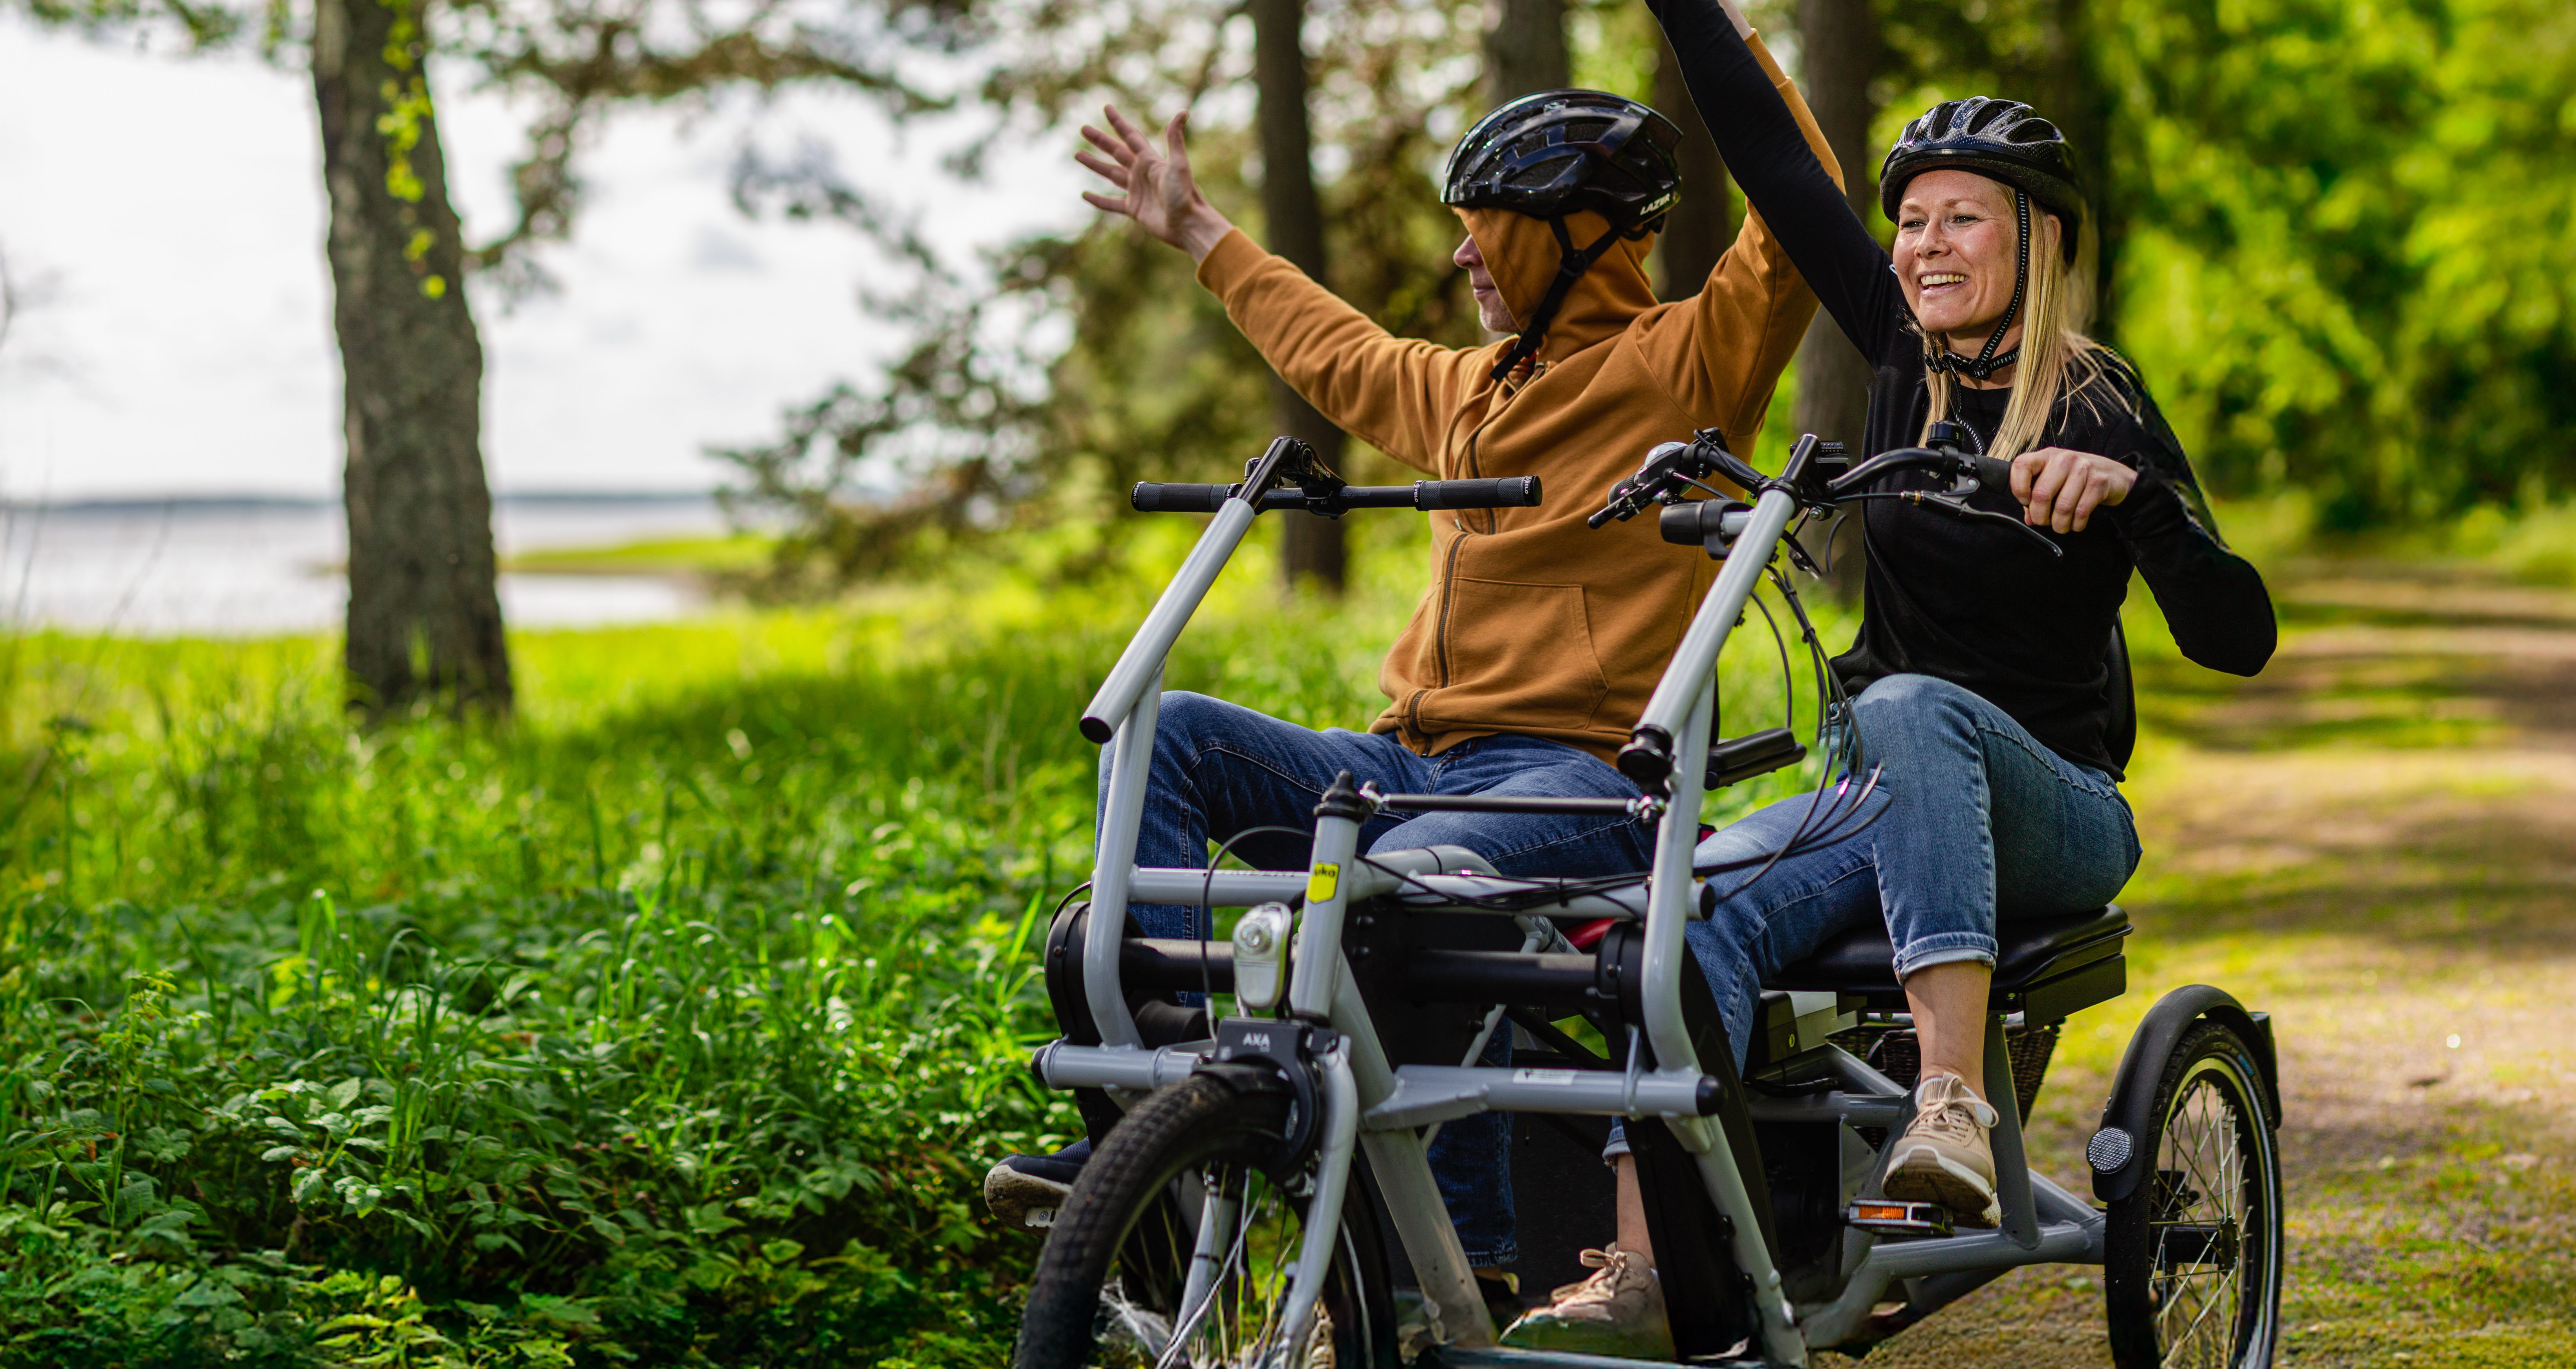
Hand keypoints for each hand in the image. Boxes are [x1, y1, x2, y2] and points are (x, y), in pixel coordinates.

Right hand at [1077, 105, 1235, 261]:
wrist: (1188, 224)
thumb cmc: (1185, 194)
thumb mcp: (1178, 164)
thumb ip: (1175, 139)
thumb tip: (1182, 111)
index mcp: (1149, 160)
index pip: (1130, 136)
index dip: (1118, 122)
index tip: (1107, 108)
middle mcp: (1142, 173)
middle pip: (1116, 152)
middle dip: (1100, 140)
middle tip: (1083, 129)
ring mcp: (1137, 191)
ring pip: (1110, 174)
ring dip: (1094, 164)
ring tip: (1078, 154)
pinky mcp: (1134, 209)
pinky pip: (1111, 203)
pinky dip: (1098, 200)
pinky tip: (1084, 195)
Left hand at [2009, 446, 2134, 532]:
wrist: (2113, 475)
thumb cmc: (2077, 479)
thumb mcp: (2054, 481)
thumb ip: (2037, 497)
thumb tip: (2029, 518)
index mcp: (2046, 456)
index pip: (2021, 465)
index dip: (2018, 487)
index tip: (2024, 501)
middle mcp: (2064, 459)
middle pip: (2041, 494)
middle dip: (2040, 516)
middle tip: (2044, 522)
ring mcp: (2083, 469)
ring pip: (2062, 507)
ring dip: (2059, 524)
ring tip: (2061, 525)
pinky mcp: (2099, 482)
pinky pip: (2081, 512)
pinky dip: (2076, 524)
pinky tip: (2076, 524)